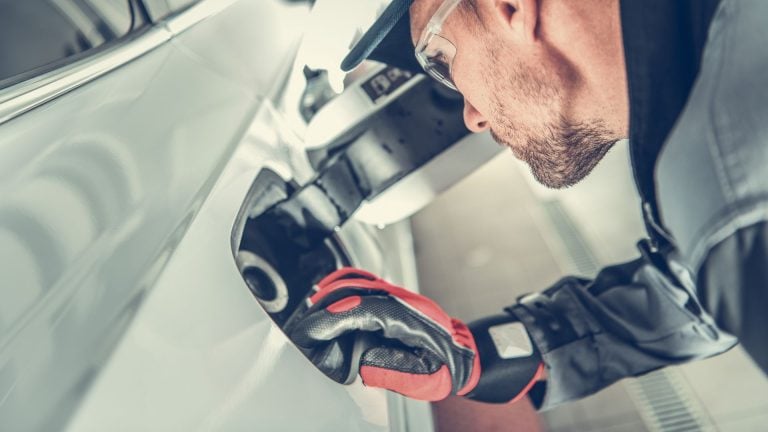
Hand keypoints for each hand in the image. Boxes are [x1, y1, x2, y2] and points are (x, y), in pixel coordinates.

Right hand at [288, 267, 480, 400]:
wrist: (463, 352)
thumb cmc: (446, 367)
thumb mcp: (425, 378)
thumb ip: (395, 372)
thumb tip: (362, 365)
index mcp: (411, 319)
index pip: (364, 309)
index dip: (334, 318)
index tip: (312, 328)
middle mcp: (400, 300)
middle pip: (354, 289)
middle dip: (324, 306)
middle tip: (305, 329)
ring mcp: (393, 293)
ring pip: (354, 281)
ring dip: (328, 295)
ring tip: (310, 317)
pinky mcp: (386, 294)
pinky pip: (357, 281)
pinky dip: (337, 286)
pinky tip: (324, 300)